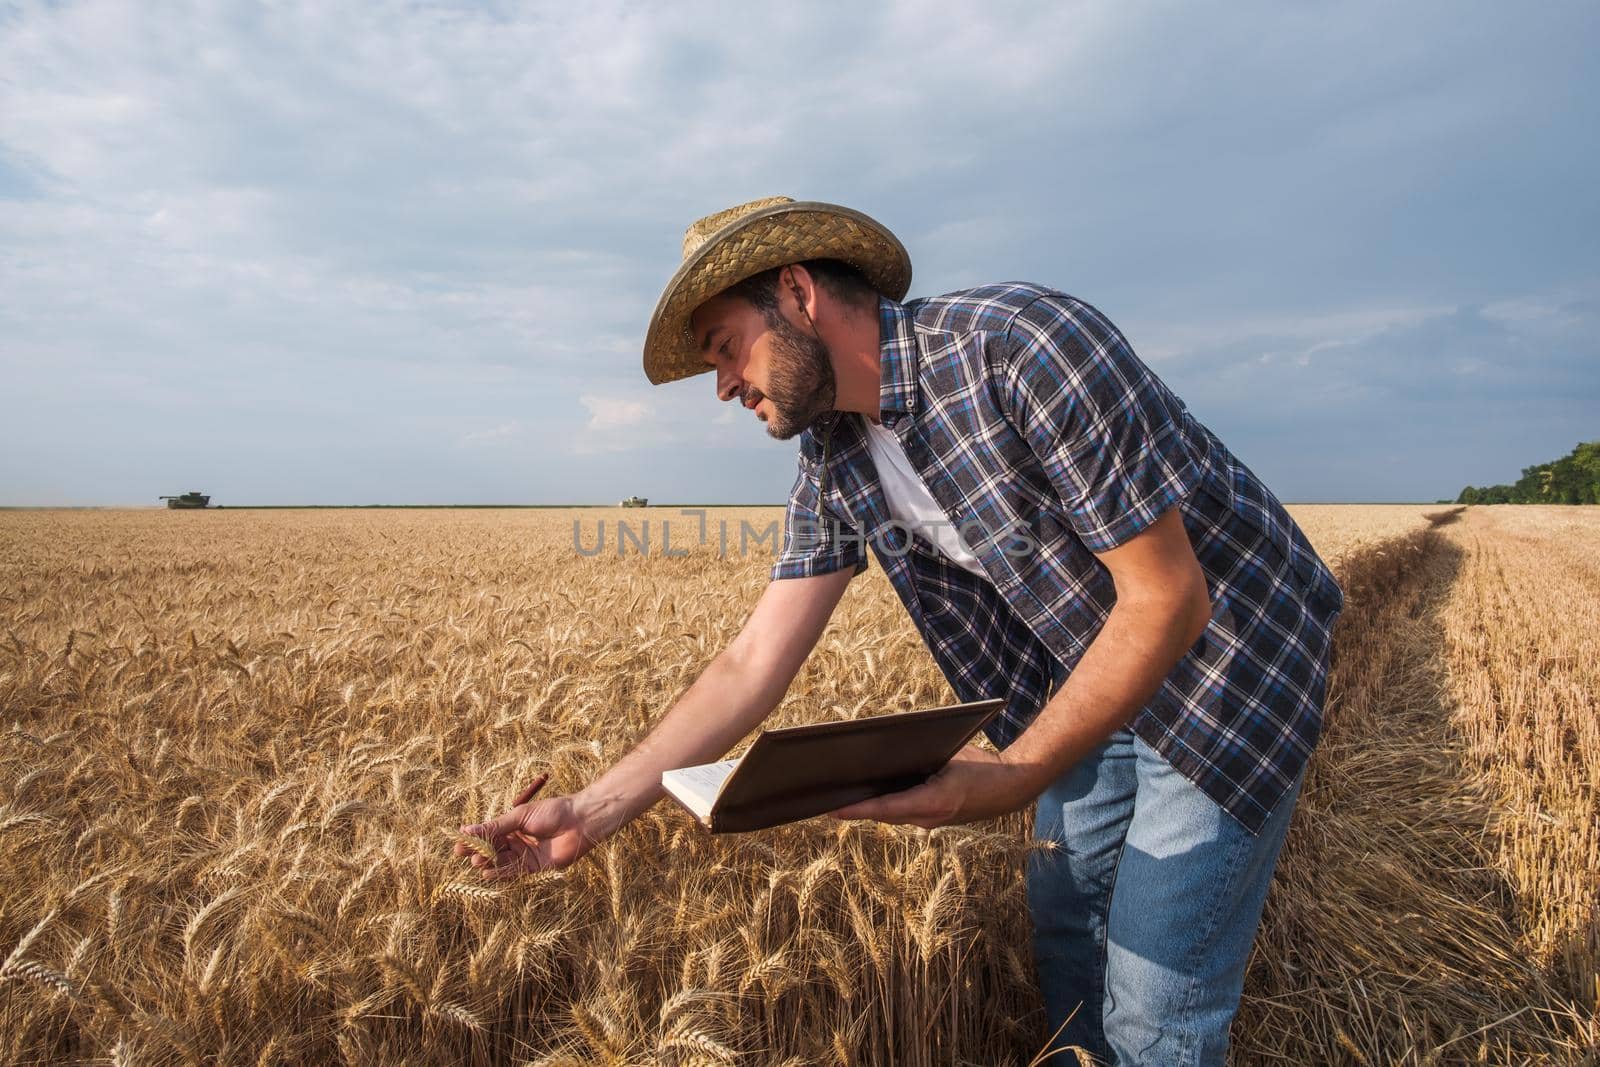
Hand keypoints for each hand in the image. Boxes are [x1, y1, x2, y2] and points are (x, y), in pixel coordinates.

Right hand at [453, 792, 599, 880]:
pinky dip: (500, 873)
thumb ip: (495, 827)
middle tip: (466, 853)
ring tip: (476, 861)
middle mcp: (517, 841)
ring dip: (487, 863)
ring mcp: (525, 855)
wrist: (579, 822)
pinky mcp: (534, 867)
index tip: (458, 842)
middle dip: (478, 852)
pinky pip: (513, 872)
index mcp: (513, 826)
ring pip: (500, 862)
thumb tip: (467, 829)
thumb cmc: (552, 812)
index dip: (473, 839)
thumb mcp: (519, 817)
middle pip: (492, 849)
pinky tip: (488, 873)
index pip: (488, 834)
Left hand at [826, 744, 1040, 828]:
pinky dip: (885, 807)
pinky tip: (870, 796)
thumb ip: (921, 757)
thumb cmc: (981, 768)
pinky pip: (903, 813)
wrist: (1010, 788)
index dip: (859, 810)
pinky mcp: (933, 818)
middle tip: (827, 801)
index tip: (835, 810)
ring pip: (892, 816)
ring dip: (869, 809)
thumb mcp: (951, 757)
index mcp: (934, 802)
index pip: (887, 808)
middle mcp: (929, 817)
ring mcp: (931, 821)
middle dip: (856, 810)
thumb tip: (889, 751)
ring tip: (841, 799)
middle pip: (884, 815)